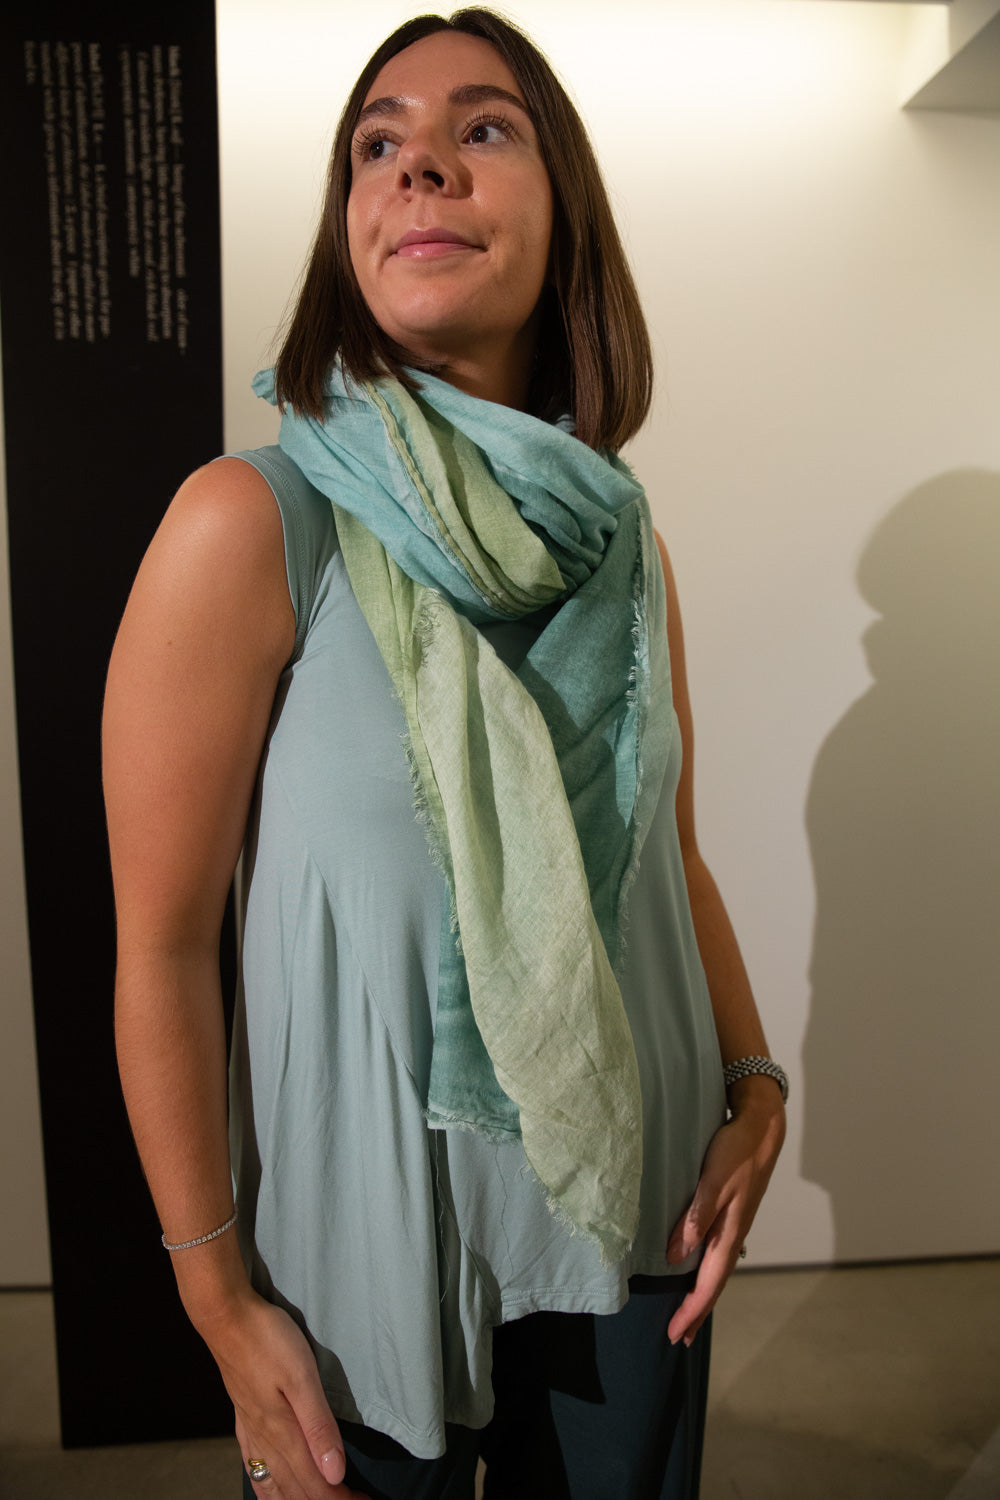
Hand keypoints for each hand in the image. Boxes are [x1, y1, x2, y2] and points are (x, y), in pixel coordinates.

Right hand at [196, 1290, 370, 1498]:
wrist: (226, 1318)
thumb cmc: (268, 1340)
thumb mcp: (302, 1377)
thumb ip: (318, 1427)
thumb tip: (336, 1474)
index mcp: (283, 1432)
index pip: (316, 1482)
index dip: (341, 1499)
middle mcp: (265, 1439)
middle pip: (297, 1489)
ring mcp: (250, 1430)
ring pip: (272, 1485)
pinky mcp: (242, 1418)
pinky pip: (252, 1467)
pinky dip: (266, 1488)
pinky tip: (269, 1490)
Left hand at [665, 1079, 784, 1346]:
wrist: (761, 1129)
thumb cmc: (735, 1153)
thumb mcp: (712, 1183)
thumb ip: (695, 1218)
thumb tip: (676, 1257)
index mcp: (728, 1233)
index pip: (708, 1284)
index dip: (692, 1310)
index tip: (676, 1334)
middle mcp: (733, 1235)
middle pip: (714, 1283)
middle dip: (697, 1311)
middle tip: (680, 1337)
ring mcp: (735, 1226)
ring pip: (717, 1270)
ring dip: (703, 1294)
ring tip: (690, 1313)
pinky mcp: (733, 1214)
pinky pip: (718, 1253)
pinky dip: (708, 1271)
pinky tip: (701, 1269)